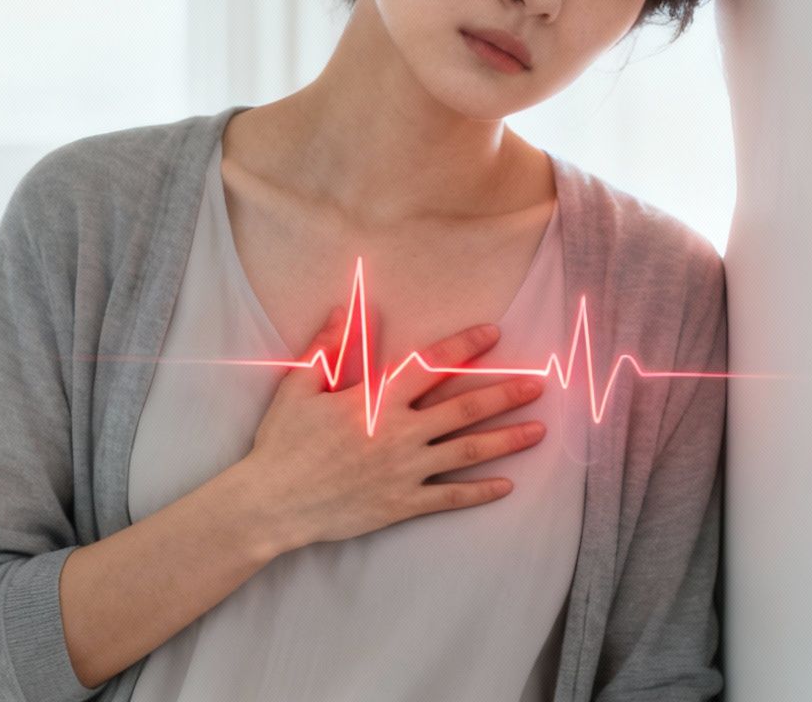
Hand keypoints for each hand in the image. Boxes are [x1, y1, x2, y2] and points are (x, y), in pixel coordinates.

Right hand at [235, 307, 547, 551]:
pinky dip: (479, 491)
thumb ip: (329, 347)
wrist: (272, 502)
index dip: (464, 348)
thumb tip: (349, 307)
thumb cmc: (282, 442)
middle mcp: (398, 433)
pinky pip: (449, 497)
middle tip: (539, 384)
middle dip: (504, 393)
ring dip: (506, 440)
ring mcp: (404, 471)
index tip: (493, 334)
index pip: (430, 366)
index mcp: (376, 400)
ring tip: (539, 430)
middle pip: (463, 409)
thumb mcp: (299, 386)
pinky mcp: (401, 505)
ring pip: (466, 452)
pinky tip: (506, 485)